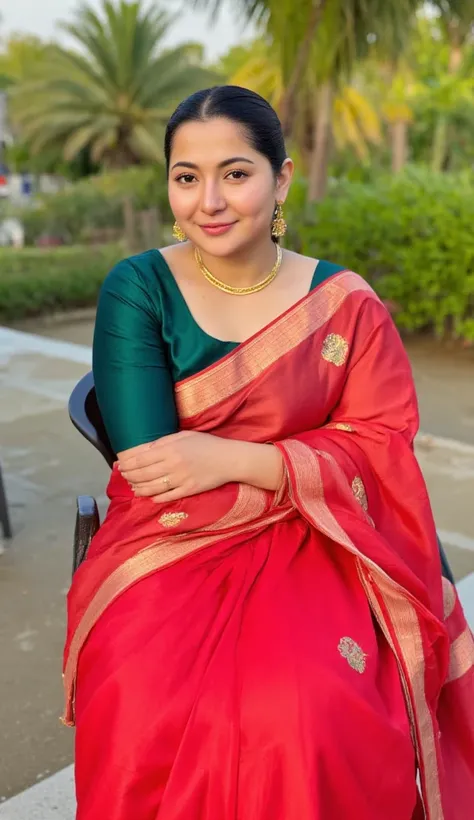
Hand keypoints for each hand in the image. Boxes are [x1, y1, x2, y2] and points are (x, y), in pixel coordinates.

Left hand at [118, 431, 232, 502]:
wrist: (229, 459)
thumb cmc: (207, 444)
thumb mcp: (184, 436)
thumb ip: (163, 442)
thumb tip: (144, 449)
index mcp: (170, 450)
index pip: (141, 459)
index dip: (128, 464)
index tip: (120, 466)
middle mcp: (173, 465)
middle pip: (143, 474)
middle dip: (130, 476)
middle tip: (124, 476)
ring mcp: (180, 480)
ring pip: (152, 488)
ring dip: (139, 488)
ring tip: (133, 487)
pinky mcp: (188, 491)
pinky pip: (167, 497)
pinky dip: (155, 498)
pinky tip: (149, 497)